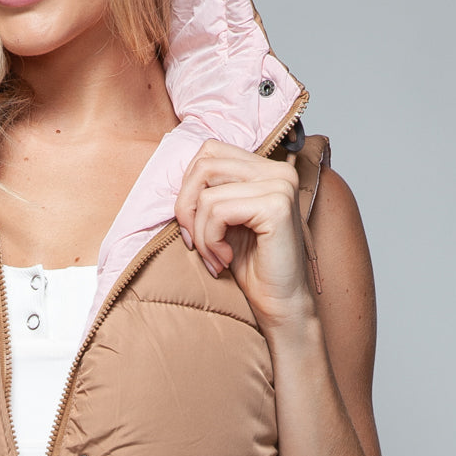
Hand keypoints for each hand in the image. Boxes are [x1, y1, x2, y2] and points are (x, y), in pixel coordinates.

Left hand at [174, 139, 316, 333]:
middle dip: (187, 208)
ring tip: (214, 256)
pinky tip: (225, 258)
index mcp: (265, 168)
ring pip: (207, 194)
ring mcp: (280, 185)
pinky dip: (210, 240)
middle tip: (194, 242)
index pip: (209, 152)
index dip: (189, 187)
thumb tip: (175, 178)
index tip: (192, 224)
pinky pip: (218, 211)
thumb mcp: (222, 221)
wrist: (279, 303)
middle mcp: (278, 170)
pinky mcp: (276, 206)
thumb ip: (207, 192)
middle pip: (204, 166)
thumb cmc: (251, 266)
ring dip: (199, 232)